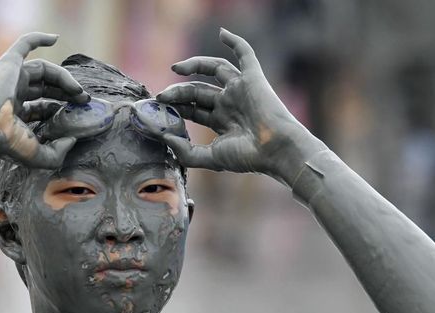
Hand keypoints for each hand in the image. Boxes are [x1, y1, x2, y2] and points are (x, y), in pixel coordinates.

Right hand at [0, 32, 89, 168]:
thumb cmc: (8, 144)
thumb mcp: (39, 156)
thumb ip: (58, 153)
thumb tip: (72, 140)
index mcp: (15, 114)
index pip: (42, 107)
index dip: (61, 108)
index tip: (78, 112)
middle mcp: (12, 94)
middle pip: (46, 87)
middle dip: (67, 92)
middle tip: (84, 100)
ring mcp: (10, 77)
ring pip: (43, 70)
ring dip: (64, 77)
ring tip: (79, 90)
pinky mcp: (9, 63)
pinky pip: (24, 44)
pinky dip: (38, 38)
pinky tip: (55, 38)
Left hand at [157, 28, 320, 179]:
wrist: (276, 149)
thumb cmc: (248, 157)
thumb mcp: (211, 158)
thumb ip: (186, 152)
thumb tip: (164, 138)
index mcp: (222, 122)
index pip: (193, 109)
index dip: (175, 107)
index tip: (158, 109)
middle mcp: (230, 104)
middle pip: (197, 91)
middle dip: (178, 92)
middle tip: (161, 96)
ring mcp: (241, 90)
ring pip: (213, 70)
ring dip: (193, 66)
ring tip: (175, 69)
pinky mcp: (253, 78)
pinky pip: (245, 54)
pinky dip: (235, 42)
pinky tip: (222, 33)